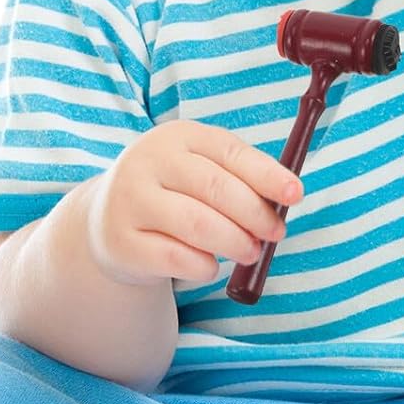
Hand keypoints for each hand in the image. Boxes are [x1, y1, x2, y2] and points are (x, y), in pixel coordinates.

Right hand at [87, 120, 303, 284]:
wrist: (107, 219)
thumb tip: (285, 200)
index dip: (268, 175)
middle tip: (275, 234)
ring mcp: (130, 200)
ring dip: (235, 243)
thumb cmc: (173, 192)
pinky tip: (210, 265)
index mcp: (177, 136)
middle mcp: (148, 161)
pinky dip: (205, 266)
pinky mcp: (122, 242)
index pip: (230, 152)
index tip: (296, 194)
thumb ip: (240, 179)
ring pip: (198, 225)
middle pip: (216, 188)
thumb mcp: (200, 170)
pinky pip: (177, 258)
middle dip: (255, 215)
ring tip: (250, 252)